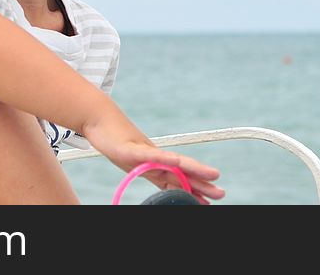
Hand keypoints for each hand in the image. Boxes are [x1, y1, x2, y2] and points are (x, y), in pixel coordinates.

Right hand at [82, 114, 224, 204]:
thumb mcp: (131, 161)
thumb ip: (148, 169)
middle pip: (180, 172)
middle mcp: (153, 158)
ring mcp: (143, 152)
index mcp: (153, 165)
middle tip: (221, 192)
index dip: (193, 190)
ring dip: (193, 170)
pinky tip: (177, 161)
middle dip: (201, 183)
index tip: (209, 200)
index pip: (176, 180)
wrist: (98, 119)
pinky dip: (165, 159)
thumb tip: (163, 183)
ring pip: (172, 163)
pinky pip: (150, 155)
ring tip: (212, 175)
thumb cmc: (114, 140)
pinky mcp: (131, 149)